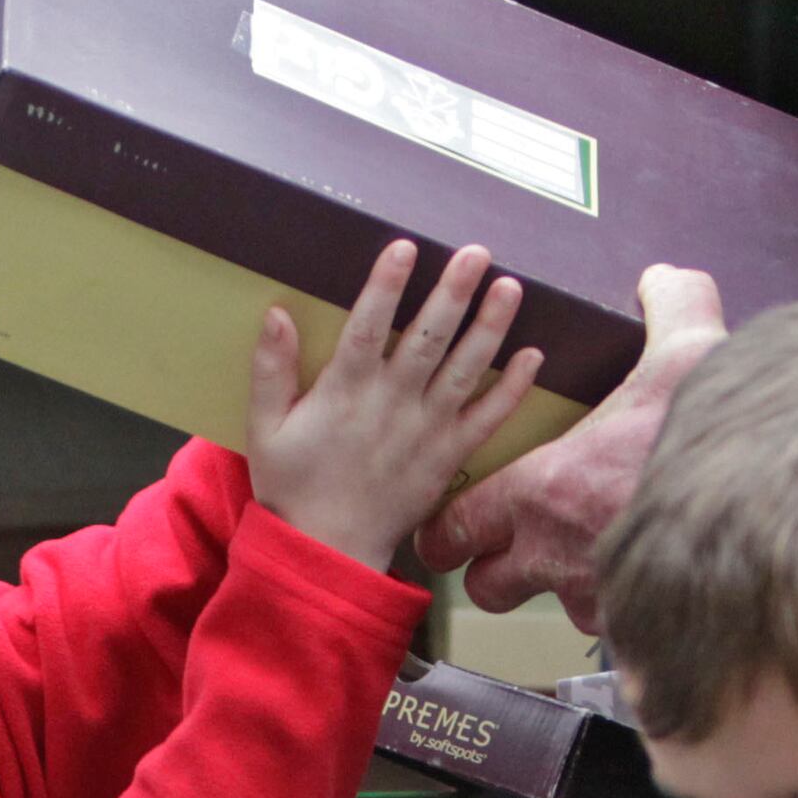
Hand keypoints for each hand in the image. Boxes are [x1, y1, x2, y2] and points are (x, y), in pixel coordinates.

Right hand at [246, 241, 540, 568]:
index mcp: (343, 392)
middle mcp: (391, 404)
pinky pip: (487, 419)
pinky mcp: (448, 456)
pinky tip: (533, 355)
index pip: (367, 325)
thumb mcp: (264, 428)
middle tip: (476, 252)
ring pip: (464, 370)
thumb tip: (277, 314)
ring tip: (510, 287)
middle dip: (453, 292)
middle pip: (427, 338)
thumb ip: (271, 370)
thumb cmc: (292, 486)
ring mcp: (426, 430)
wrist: (327, 550)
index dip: (386, 285)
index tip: (405, 247)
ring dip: (490, 327)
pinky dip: (512, 389)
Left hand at [413, 265, 729, 630]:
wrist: (774, 506)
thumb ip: (669, 306)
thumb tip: (662, 279)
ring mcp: (600, 600)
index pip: (455, 529)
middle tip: (522, 551)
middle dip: (498, 575)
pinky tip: (662, 598)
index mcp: (540, 491)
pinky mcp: (647, 634)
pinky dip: (637, 626)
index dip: (450, 530)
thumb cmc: (714, 432)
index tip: (458, 525)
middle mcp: (555, 555)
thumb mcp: (688, 348)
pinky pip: (626, 642)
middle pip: (488, 590)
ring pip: (562, 613)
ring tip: (606, 565)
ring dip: (576, 594)